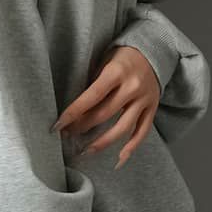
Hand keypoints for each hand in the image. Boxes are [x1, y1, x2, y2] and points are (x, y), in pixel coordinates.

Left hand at [51, 46, 160, 168]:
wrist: (153, 51)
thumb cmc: (122, 57)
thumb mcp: (104, 60)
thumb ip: (93, 82)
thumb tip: (74, 109)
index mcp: (117, 72)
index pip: (92, 97)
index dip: (74, 112)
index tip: (58, 125)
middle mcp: (132, 87)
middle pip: (104, 114)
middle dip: (83, 127)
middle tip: (68, 135)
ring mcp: (144, 99)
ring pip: (123, 128)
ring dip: (103, 142)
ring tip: (86, 151)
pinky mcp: (153, 108)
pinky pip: (142, 132)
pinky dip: (131, 147)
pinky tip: (118, 160)